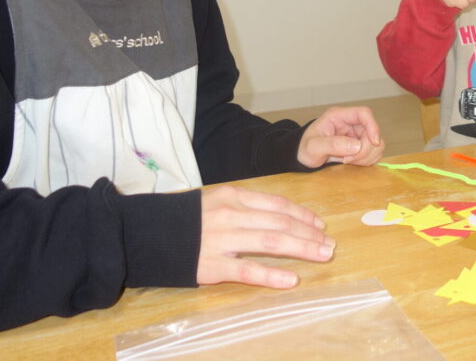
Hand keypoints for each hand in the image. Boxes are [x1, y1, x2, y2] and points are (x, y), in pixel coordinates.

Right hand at [196, 185, 333, 287]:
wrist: (145, 233)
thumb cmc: (185, 218)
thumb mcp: (215, 200)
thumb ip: (245, 206)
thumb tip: (281, 216)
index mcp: (233, 196)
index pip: (278, 204)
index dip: (303, 215)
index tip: (320, 224)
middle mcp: (231, 215)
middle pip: (280, 223)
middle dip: (309, 233)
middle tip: (330, 243)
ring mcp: (222, 240)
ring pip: (271, 242)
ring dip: (302, 249)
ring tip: (322, 255)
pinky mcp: (212, 266)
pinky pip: (248, 271)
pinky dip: (272, 275)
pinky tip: (292, 279)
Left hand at [297, 106, 384, 167]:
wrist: (303, 156)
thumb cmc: (305, 148)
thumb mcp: (313, 147)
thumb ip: (332, 145)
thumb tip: (355, 146)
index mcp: (339, 116)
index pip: (364, 113)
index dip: (373, 127)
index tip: (373, 142)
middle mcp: (351, 123)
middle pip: (373, 132)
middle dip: (365, 149)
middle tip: (348, 160)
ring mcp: (356, 135)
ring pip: (376, 144)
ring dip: (367, 156)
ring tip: (348, 162)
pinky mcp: (360, 146)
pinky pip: (374, 153)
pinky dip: (367, 160)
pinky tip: (353, 163)